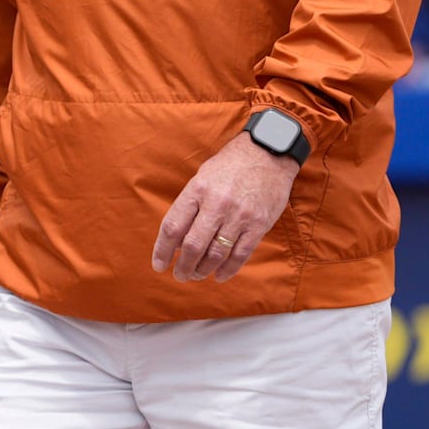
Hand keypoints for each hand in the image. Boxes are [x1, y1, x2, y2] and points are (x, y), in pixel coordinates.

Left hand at [151, 132, 298, 282]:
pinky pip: (240, 255)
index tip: (159, 265)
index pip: (173, 227)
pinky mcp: (258, 224)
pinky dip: (227, 270)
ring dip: (203, 270)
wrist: (268, 153)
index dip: (162, 251)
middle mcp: (217, 203)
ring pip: (215, 255)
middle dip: (183, 267)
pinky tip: (219, 275)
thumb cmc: (231, 166)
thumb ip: (190, 205)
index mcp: (198, 189)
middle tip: (180, 275)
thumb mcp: (203, 176)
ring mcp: (239, 215)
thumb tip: (176, 240)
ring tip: (197, 274)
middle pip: (192, 246)